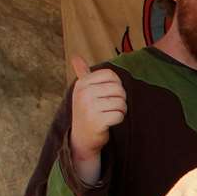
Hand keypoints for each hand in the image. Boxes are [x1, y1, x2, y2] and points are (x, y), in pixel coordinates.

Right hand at [67, 56, 125, 181]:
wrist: (81, 138)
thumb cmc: (86, 111)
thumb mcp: (82, 91)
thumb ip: (82, 73)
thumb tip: (75, 57)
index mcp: (82, 83)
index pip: (111, 75)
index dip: (117, 85)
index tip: (110, 94)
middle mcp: (84, 94)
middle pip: (118, 89)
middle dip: (121, 99)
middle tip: (111, 107)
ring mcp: (89, 107)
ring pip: (121, 103)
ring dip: (121, 110)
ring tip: (110, 114)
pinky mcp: (96, 121)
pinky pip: (119, 115)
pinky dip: (119, 119)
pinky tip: (110, 122)